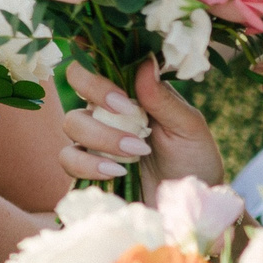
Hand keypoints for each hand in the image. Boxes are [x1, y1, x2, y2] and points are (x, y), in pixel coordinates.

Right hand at [58, 58, 221, 186]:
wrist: (187, 206)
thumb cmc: (194, 161)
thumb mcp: (189, 128)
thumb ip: (164, 98)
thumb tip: (146, 61)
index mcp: (132, 90)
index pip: (103, 60)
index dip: (97, 55)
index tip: (121, 78)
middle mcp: (106, 108)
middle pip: (76, 79)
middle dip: (97, 91)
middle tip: (127, 111)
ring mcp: (92, 137)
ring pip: (72, 121)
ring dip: (102, 136)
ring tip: (137, 152)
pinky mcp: (84, 167)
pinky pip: (68, 157)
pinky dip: (90, 164)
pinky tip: (117, 171)